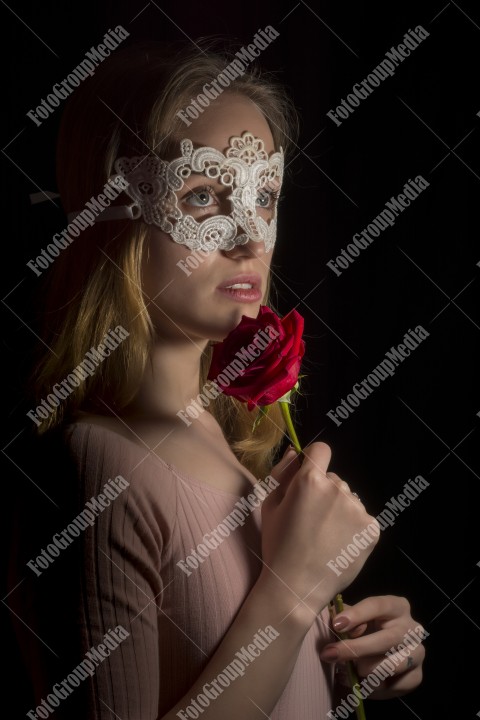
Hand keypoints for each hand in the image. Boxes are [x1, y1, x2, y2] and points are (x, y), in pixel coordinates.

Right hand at [259, 443, 379, 617]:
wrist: (297, 587)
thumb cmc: (278, 544)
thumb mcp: (270, 505)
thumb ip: (282, 472)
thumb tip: (296, 452)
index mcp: (309, 480)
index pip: (321, 450)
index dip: (313, 459)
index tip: (309, 474)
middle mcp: (337, 489)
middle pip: (334, 478)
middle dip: (324, 492)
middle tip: (311, 520)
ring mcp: (357, 509)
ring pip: (348, 498)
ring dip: (340, 509)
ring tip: (325, 535)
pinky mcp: (371, 528)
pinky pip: (361, 517)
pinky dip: (352, 527)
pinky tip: (338, 543)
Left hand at [320, 595, 425, 698]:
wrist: (380, 655)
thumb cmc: (364, 630)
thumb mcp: (354, 618)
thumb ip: (345, 617)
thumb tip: (337, 623)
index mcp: (396, 606)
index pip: (378, 605)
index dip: (357, 614)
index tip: (337, 625)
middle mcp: (412, 628)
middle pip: (387, 639)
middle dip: (356, 648)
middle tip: (331, 654)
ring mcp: (418, 652)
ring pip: (393, 665)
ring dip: (366, 670)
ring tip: (348, 670)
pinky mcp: (417, 676)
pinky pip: (396, 685)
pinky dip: (375, 688)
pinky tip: (362, 683)